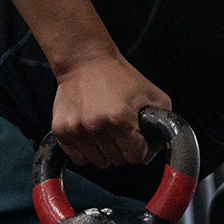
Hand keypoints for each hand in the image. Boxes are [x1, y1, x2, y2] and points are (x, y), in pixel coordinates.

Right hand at [50, 53, 170, 167]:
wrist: (85, 61)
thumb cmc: (119, 76)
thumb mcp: (152, 94)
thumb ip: (162, 125)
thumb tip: (152, 152)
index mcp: (120, 118)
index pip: (136, 156)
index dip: (141, 149)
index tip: (138, 139)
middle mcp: (96, 126)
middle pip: (118, 161)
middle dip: (124, 149)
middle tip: (122, 131)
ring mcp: (77, 130)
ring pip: (99, 162)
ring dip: (106, 152)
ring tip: (106, 131)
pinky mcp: (61, 131)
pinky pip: (79, 159)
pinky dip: (87, 152)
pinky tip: (92, 135)